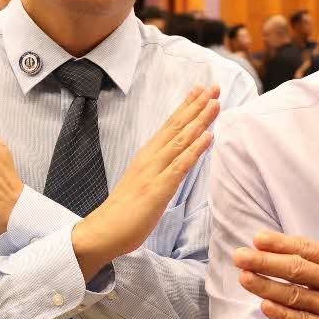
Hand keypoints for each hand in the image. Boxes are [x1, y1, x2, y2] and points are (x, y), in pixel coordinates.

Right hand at [70, 85, 219, 278]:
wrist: (103, 231)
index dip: (186, 107)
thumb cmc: (124, 211)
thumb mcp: (145, 182)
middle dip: (197, 105)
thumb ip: (159, 169)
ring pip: (180, 140)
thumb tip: (176, 160)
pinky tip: (208, 137)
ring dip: (200, 120)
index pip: (170, 125)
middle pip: (176, 126)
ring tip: (215, 103)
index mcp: (147, 155)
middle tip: (214, 87)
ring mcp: (153, 172)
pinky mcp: (158, 189)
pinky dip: (195, 150)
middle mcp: (150, 158)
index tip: (201, 90)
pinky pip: (180, 166)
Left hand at [232, 205, 318, 318]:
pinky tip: (265, 307)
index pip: (307, 249)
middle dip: (266, 262)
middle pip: (297, 269)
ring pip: (296, 296)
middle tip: (240, 256)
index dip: (281, 243)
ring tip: (244, 277)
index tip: (258, 238)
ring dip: (268, 287)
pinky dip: (284, 315)